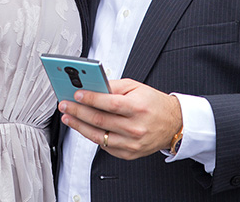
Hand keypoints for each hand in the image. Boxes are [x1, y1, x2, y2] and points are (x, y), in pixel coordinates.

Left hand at [58, 79, 182, 159]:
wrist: (173, 124)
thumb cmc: (154, 104)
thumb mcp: (136, 87)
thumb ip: (114, 86)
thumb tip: (93, 86)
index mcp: (138, 108)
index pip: (109, 103)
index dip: (90, 99)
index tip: (76, 95)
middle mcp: (135, 128)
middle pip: (100, 120)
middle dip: (78, 111)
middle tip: (65, 105)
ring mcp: (132, 143)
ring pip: (98, 136)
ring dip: (79, 126)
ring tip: (68, 117)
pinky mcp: (129, 153)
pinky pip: (104, 146)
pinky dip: (92, 136)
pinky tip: (83, 127)